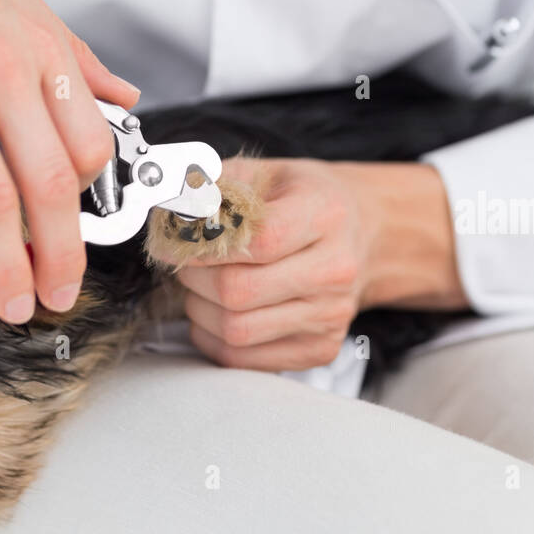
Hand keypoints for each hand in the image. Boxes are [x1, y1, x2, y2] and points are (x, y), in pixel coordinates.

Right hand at [0, 0, 138, 322]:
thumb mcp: (22, 1)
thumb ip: (76, 56)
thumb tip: (125, 95)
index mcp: (42, 50)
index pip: (90, 144)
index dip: (91, 201)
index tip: (82, 231)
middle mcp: (4, 72)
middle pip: (51, 184)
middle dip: (62, 254)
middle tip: (59, 293)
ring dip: (4, 268)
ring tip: (9, 305)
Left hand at [177, 155, 467, 371]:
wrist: (361, 233)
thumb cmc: (305, 200)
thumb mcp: (266, 173)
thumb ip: (216, 188)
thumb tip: (172, 214)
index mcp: (325, 214)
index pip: (257, 241)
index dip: (204, 244)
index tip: (179, 240)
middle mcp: (335, 269)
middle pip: (239, 292)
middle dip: (194, 278)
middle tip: (185, 262)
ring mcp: (330, 316)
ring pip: (237, 331)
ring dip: (199, 310)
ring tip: (200, 286)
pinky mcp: (320, 349)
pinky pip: (245, 360)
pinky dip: (213, 338)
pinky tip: (216, 312)